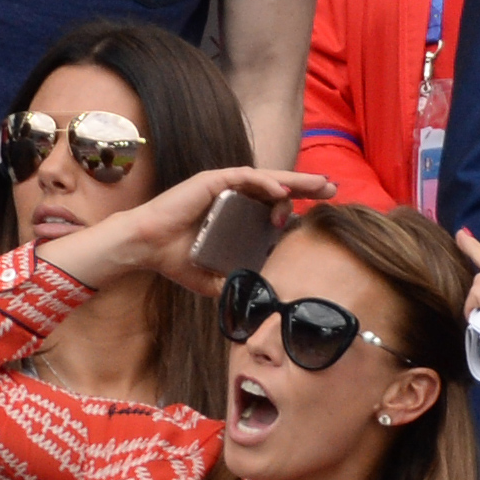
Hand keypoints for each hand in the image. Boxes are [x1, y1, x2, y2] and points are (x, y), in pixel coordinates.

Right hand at [120, 167, 334, 294]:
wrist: (146, 247)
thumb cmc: (175, 260)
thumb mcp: (211, 278)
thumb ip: (234, 283)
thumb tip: (255, 301)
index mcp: (236, 212)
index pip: (274, 203)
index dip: (298, 203)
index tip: (322, 209)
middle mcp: (233, 195)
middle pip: (277, 186)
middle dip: (307, 186)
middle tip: (333, 189)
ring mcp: (223, 186)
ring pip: (266, 178)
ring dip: (293, 181)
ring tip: (318, 185)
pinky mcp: (211, 181)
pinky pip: (243, 178)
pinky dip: (264, 183)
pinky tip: (282, 192)